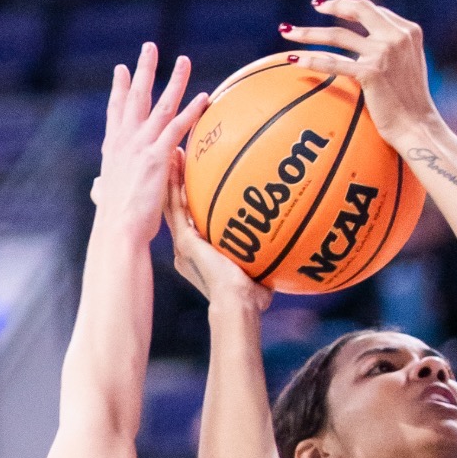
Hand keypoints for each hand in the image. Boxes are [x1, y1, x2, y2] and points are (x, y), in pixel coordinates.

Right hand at [91, 44, 206, 244]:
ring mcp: (140, 146)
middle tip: (150, 47)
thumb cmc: (114, 221)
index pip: (116, 111)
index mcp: (113, 149)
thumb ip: (103, 187)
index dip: (119, 89)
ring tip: (184, 60)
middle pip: (135, 97)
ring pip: (160, 105)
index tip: (121, 70)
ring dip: (174, 80)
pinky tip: (204, 96)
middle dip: (143, 70)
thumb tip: (97, 187)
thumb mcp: (105, 197)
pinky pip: (179, 127)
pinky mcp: (157, 156)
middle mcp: (125, 141)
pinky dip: (192, 110)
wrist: (118, 231)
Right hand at [164, 166, 270, 312]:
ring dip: (171, 179)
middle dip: (175, 183)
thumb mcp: (257, 268)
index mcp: (200, 254)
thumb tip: (285, 247)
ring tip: (171, 154)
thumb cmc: (252, 296)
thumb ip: (263, 255)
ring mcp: (183, 243)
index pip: (192, 221)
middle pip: (177, 208)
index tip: (194, 181)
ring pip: (172, 204)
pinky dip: (174, 185)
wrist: (237, 304)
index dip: (190, 200)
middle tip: (177, 158)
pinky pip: (176, 207)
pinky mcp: (185, 241)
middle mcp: (187, 247)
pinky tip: (175, 164)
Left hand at [277, 0, 435, 146]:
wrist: (417, 126)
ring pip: (337, 35)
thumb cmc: (411, 103)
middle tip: (313, 6)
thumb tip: (366, 43)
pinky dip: (311, 60)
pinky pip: (334, 62)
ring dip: (308, 32)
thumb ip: (393, 47)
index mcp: (408, 31)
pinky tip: (294, 60)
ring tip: (287, 32)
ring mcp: (384, 52)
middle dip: (331, 6)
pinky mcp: (371, 72)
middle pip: (357, 10)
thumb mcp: (409, 65)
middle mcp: (397, 36)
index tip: (330, 6)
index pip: (373, 10)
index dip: (349, 6)